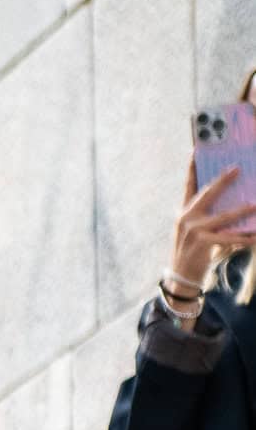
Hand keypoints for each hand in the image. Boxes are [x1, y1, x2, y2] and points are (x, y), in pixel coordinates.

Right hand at [169, 155, 255, 311]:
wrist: (181, 279)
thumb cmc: (192, 253)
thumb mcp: (195, 232)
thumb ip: (208, 216)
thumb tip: (234, 204)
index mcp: (184, 212)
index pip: (189, 185)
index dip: (192, 168)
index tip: (195, 150)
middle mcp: (186, 218)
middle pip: (207, 194)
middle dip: (223, 180)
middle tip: (237, 169)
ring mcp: (193, 231)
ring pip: (223, 216)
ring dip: (241, 210)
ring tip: (255, 204)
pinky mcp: (202, 244)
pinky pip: (228, 238)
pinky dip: (243, 238)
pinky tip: (255, 237)